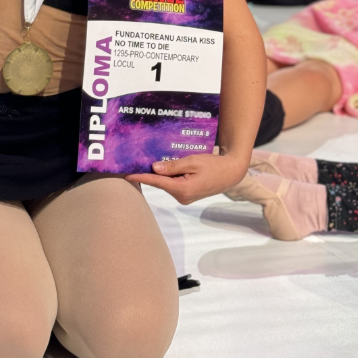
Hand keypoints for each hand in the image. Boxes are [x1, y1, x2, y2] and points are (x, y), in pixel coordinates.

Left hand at [126, 151, 248, 204]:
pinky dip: (170, 176)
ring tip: (157, 159)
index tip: (127, 175)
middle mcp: (181, 197)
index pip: (156, 182)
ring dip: (162, 174)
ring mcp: (185, 197)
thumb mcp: (192, 161)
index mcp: (182, 189)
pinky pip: (174, 184)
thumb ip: (172, 166)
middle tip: (138, 161)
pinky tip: (169, 166)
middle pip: (161, 183)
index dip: (141, 177)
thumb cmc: (213, 165)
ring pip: (167, 183)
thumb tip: (154, 169)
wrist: (230, 173)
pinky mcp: (188, 195)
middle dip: (151, 173)